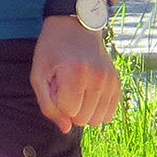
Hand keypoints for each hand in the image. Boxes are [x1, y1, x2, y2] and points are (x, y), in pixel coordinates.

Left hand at [29, 14, 120, 132]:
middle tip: (64, 86)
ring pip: (97, 120)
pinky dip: (97, 110)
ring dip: (84, 111)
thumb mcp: (38, 74)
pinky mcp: (118, 84)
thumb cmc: (52, 51)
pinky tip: (87, 95)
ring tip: (76, 89)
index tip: (54, 85)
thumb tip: (66, 129)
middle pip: (83, 119)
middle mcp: (98, 78)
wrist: (75, 27)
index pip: (69, 112)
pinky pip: (110, 114)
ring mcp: (111, 81)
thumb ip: (48, 104)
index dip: (57, 103)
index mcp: (75, 74)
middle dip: (70, 109)